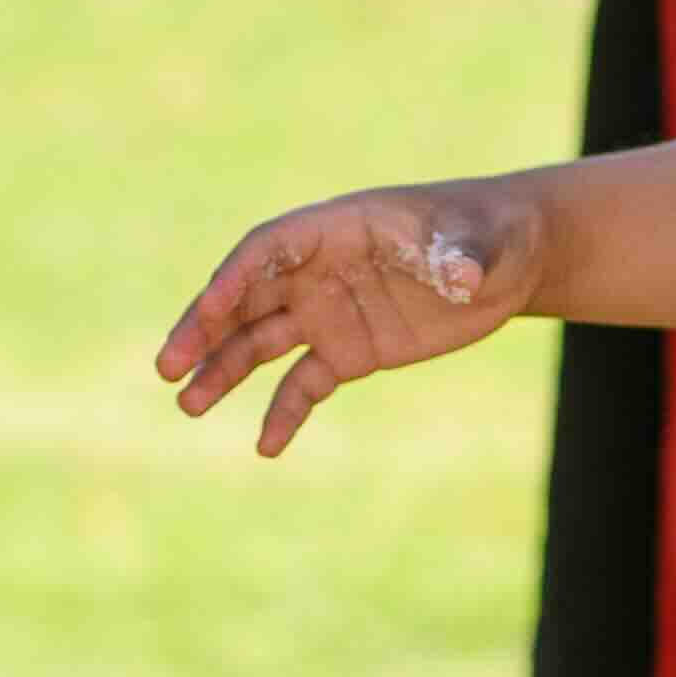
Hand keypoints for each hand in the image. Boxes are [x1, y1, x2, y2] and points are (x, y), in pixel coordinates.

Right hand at [156, 179, 552, 457]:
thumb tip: (462, 277)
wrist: (507, 261)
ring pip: (261, 342)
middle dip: (206, 330)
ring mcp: (329, 312)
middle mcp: (319, 270)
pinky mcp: (349, 352)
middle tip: (167, 366)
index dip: (236, 277)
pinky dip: (285, 413)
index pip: (268, 249)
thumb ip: (460, 257)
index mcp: (336, 230)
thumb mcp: (479, 241)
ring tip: (189, 405)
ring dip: (223, 371)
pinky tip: (267, 447)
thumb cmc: (488, 232)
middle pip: (247, 298)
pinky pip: (304, 384)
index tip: (208, 309)